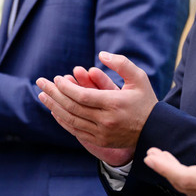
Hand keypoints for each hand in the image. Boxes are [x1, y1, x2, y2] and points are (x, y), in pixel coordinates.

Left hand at [35, 51, 156, 157]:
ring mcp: (102, 133)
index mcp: (114, 103)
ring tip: (42, 95)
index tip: (57, 78)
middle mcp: (106, 120)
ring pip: (71, 120)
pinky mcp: (100, 140)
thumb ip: (121, 63)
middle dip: (54, 94)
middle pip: (72, 107)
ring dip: (54, 107)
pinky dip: (62, 120)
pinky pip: (75, 131)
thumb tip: (101, 54)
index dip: (66, 88)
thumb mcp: (138, 78)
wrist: (154, 129)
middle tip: (41, 82)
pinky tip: (54, 110)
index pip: (82, 96)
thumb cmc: (145, 100)